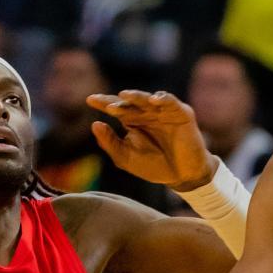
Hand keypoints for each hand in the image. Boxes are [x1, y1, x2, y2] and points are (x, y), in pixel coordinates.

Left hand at [86, 91, 214, 190]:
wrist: (183, 177)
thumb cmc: (155, 167)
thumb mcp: (126, 158)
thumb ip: (110, 143)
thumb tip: (95, 124)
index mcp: (133, 121)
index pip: (116, 108)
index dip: (103, 103)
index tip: (89, 100)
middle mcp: (147, 113)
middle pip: (130, 102)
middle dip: (119, 102)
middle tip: (106, 105)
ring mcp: (164, 112)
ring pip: (148, 99)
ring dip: (137, 97)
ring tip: (124, 96)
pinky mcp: (181, 113)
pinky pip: (171, 102)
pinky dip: (163, 99)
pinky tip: (153, 100)